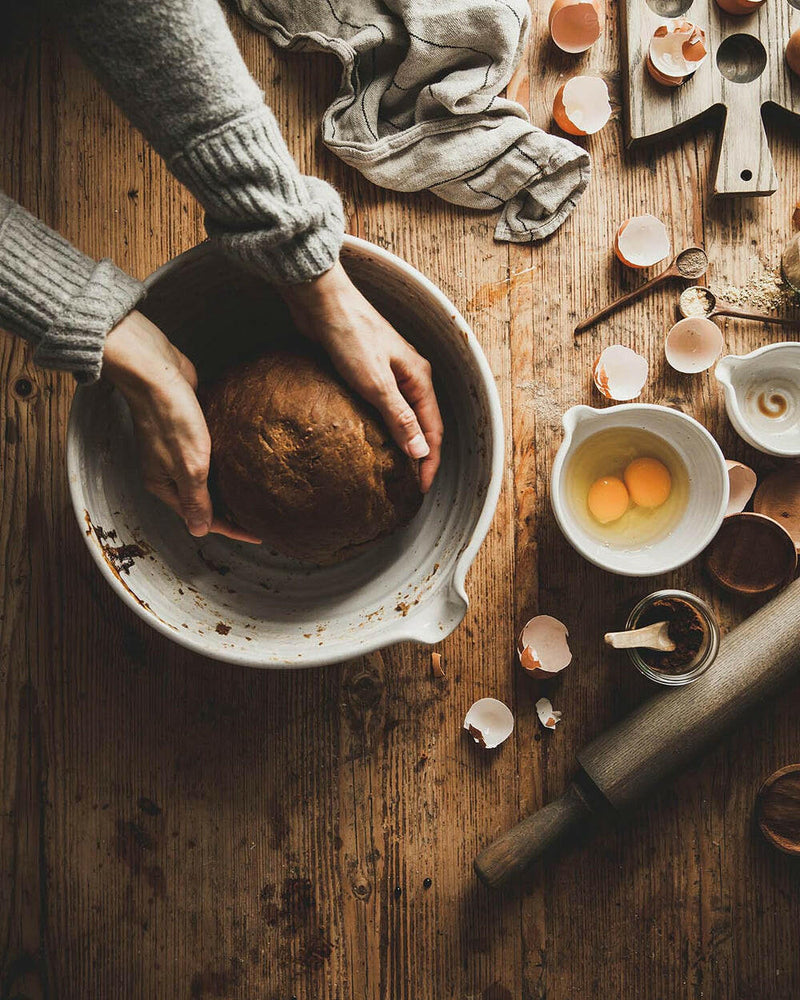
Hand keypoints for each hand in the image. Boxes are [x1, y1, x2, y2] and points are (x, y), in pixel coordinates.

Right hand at [102, 310, 259, 543]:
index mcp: (164, 486)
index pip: (202, 518)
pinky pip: (210, 455)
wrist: (156, 371)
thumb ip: (196, 499)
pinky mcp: (188, 430)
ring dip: (230, 488)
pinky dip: (227, 463)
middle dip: (232, 512)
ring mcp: (177, 451)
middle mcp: (168, 472)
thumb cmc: (170, 418)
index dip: (232, 529)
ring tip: (258, 495)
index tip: (259, 535)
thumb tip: (200, 531)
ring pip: (208, 478)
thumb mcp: (189, 466)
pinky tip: (245, 463)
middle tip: (263, 518)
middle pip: (205, 500)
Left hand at [281, 262, 442, 492]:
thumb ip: (399, 418)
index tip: (419, 489)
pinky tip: (370, 439)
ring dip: (401, 441)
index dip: (429, 461)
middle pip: (422, 423)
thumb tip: (420, 452)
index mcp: (419, 378)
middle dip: (419, 454)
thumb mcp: (376, 383)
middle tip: (408, 485)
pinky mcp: (367, 371)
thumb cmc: (350, 335)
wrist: (321, 301)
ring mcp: (389, 373)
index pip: (433, 430)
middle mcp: (410, 376)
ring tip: (393, 469)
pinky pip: (380, 406)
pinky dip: (381, 426)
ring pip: (401, 415)